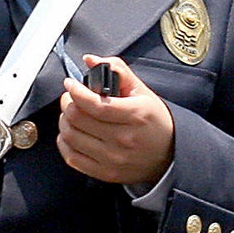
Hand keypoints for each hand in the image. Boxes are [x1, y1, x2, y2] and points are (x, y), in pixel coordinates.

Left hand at [59, 55, 174, 186]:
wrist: (168, 155)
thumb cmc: (154, 121)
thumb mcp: (143, 92)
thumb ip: (118, 70)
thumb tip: (91, 60)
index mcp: (135, 115)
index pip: (96, 104)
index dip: (76, 92)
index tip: (71, 84)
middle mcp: (123, 139)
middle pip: (79, 119)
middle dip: (68, 103)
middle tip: (71, 97)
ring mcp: (113, 158)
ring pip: (71, 137)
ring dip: (65, 121)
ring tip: (72, 113)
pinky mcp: (105, 172)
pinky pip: (72, 157)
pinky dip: (65, 142)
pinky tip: (72, 133)